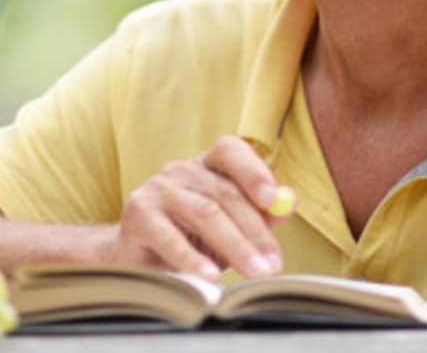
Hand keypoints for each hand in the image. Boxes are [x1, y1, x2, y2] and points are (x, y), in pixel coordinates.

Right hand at [105, 136, 290, 280]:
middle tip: (273, 264)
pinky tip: (211, 276)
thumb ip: (259, 214)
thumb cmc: (189, 239)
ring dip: (236, 246)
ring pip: (205, 213)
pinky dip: (193, 258)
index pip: (230, 151)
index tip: (272, 200)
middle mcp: (180, 171)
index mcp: (206, 166)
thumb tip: (289, 202)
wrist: (137, 258)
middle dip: (255, 231)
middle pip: (225, 193)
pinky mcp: (139, 216)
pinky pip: (170, 238)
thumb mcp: (228, 227)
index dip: (253, 171)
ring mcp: (157, 190)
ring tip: (256, 272)